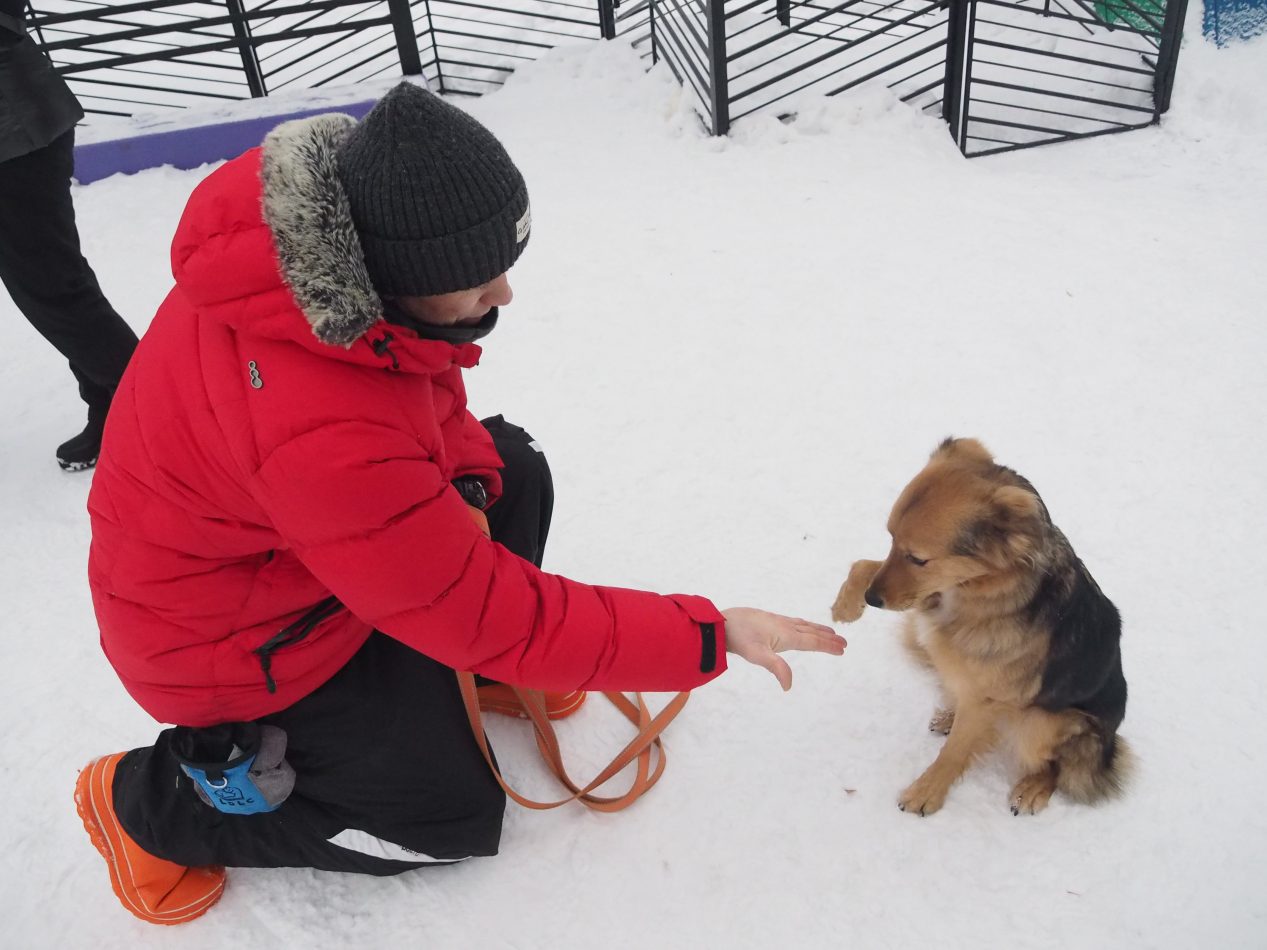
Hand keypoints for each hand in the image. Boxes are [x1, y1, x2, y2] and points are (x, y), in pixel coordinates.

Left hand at [721, 607, 845, 690]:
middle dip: (828, 638)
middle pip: (811, 632)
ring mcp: (777, 621)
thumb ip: (776, 668)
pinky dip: (804, 625)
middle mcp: (785, 625)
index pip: (812, 641)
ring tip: (829, 632)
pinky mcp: (768, 619)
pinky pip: (793, 622)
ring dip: (818, 630)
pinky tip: (800, 626)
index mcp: (787, 634)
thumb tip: (789, 686)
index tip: (842, 649)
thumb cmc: (740, 638)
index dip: (828, 646)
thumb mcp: (758, 655)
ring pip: (803, 625)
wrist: (722, 622)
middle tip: (844, 643)